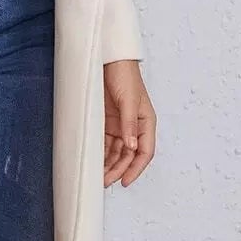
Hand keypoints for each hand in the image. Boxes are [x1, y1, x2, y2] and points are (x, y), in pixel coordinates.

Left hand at [103, 60, 154, 186]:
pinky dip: (101, 153)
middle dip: (118, 169)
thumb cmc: (124, 74)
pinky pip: (104, 143)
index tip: (125, 181)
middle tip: (105, 181)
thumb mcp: (128, 100)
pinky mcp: (106, 121)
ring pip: (116, 152)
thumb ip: (130, 124)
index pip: (145, 152)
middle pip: (128, 155)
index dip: (136, 169)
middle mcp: (134, 126)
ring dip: (108, 164)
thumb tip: (131, 146)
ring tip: (98, 176)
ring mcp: (119, 125)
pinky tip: (94, 162)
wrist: (108, 58)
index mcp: (146, 122)